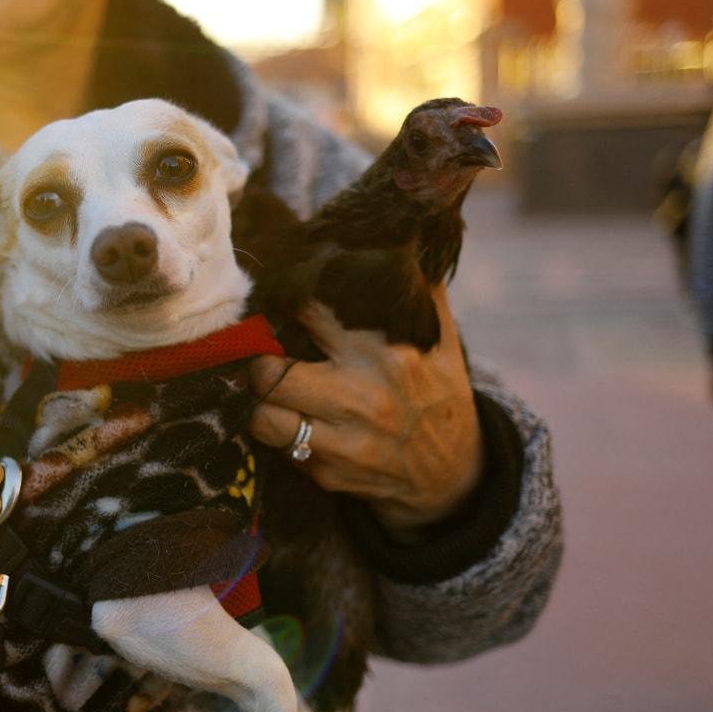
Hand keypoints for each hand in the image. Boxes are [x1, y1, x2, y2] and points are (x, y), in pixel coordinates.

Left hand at [249, 286, 482, 533]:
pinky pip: (282, 450)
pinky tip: (300, 423)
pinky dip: (284, 436)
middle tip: (265, 357)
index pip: (309, 311)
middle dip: (259, 363)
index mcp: (385, 352)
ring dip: (262, 406)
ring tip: (274, 394)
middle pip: (269, 373)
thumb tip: (392, 237)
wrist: (453, 473)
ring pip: (264, 419)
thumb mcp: (439, 338)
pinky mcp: (329, 475)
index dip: (283, 302)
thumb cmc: (437, 391)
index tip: (277, 301)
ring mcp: (343, 442)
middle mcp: (361, 397)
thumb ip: (415, 287)